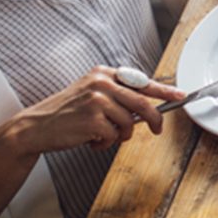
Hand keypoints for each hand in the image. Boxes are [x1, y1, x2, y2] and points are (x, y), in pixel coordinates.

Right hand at [5, 67, 184, 153]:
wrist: (36, 127)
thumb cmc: (66, 114)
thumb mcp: (91, 94)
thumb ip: (117, 96)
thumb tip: (147, 108)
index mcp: (103, 73)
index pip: (141, 81)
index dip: (164, 89)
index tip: (181, 95)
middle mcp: (101, 83)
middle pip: (143, 102)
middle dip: (155, 119)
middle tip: (157, 130)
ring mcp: (97, 100)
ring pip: (129, 123)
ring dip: (120, 135)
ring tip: (102, 135)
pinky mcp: (93, 119)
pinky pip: (114, 135)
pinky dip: (106, 143)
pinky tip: (91, 140)